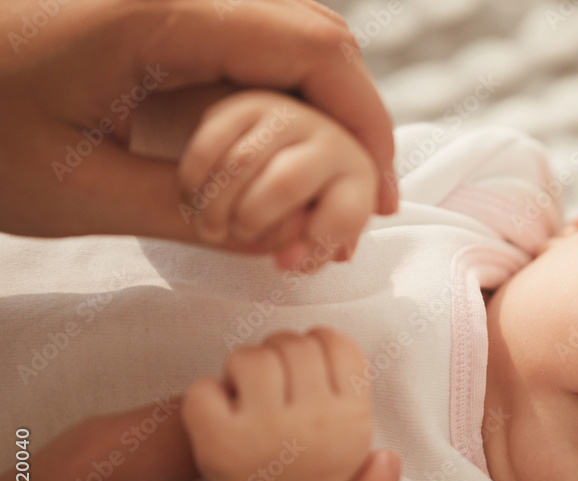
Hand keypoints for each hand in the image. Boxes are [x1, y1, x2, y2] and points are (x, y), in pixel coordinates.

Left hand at [0, 0, 396, 243]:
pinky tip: (279, 152)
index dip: (366, 121)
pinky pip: (241, 49)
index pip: (312, 49)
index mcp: (161, 14)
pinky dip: (277, 102)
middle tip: (367, 196)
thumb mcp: (73, 190)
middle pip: (312, 36)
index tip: (380, 190)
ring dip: (318, 112)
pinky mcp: (151, 18)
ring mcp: (166, 3)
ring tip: (332, 182)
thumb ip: (186, 215)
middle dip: (355, 119)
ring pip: (282, 40)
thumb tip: (276, 236)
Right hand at [174, 90, 378, 269]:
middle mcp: (327, 136)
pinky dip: (195, 179)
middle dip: (254, 220)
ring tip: (212, 229)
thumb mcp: (320, 229)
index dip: (312, 246)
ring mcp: (285, 114)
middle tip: (240, 235)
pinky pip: (210, 142)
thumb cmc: (307, 204)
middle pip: (284, 183)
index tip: (285, 261)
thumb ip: (311, 250)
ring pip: (241, 162)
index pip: (343, 214)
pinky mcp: (244, 104)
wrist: (283, 151)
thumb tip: (289, 261)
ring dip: (216, 206)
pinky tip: (194, 200)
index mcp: (358, 173)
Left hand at [183, 328, 373, 480]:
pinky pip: (204, 389)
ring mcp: (269, 433)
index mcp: (353, 417)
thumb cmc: (308, 469)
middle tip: (271, 388)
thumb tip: (318, 338)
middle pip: (293, 344)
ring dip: (240, 371)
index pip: (337, 343)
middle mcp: (317, 424)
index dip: (315, 345)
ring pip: (250, 358)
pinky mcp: (222, 445)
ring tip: (245, 399)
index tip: (304, 368)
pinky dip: (203, 398)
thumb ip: (343, 387)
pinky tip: (217, 420)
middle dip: (276, 356)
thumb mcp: (349, 432)